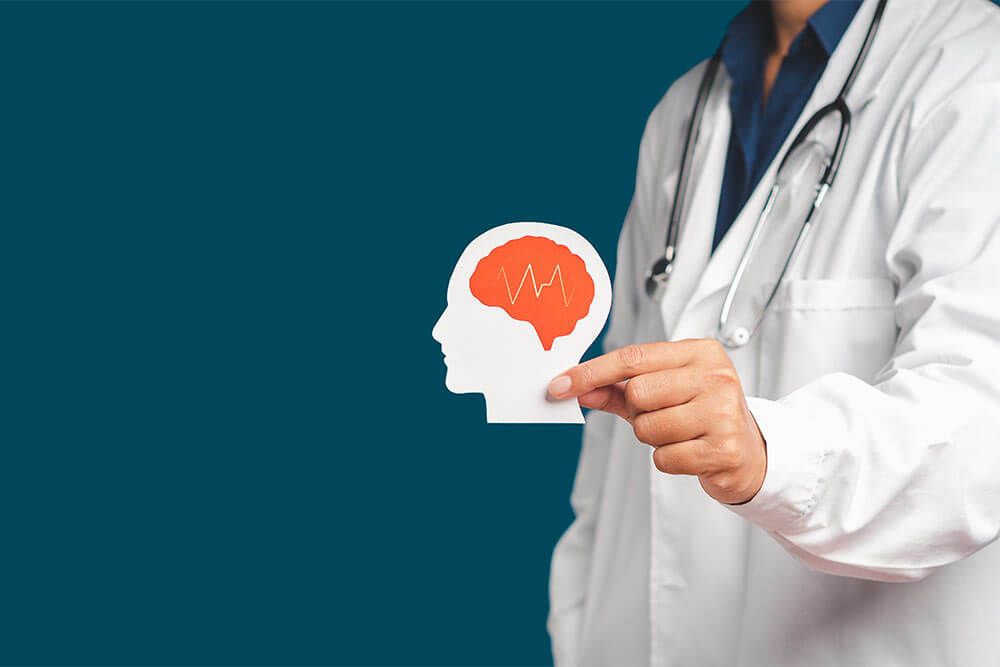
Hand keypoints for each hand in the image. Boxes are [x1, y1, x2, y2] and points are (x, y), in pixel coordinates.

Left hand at [547, 339, 765, 504]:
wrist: (751, 453)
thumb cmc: (701, 415)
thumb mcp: (664, 392)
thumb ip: (618, 389)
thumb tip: (579, 390)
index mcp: (700, 352)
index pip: (633, 358)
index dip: (591, 373)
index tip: (558, 386)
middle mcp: (716, 376)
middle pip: (638, 393)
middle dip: (638, 412)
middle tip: (663, 415)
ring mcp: (723, 412)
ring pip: (647, 428)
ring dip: (653, 438)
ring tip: (681, 434)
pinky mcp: (724, 448)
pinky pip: (664, 458)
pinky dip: (668, 460)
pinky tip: (690, 452)